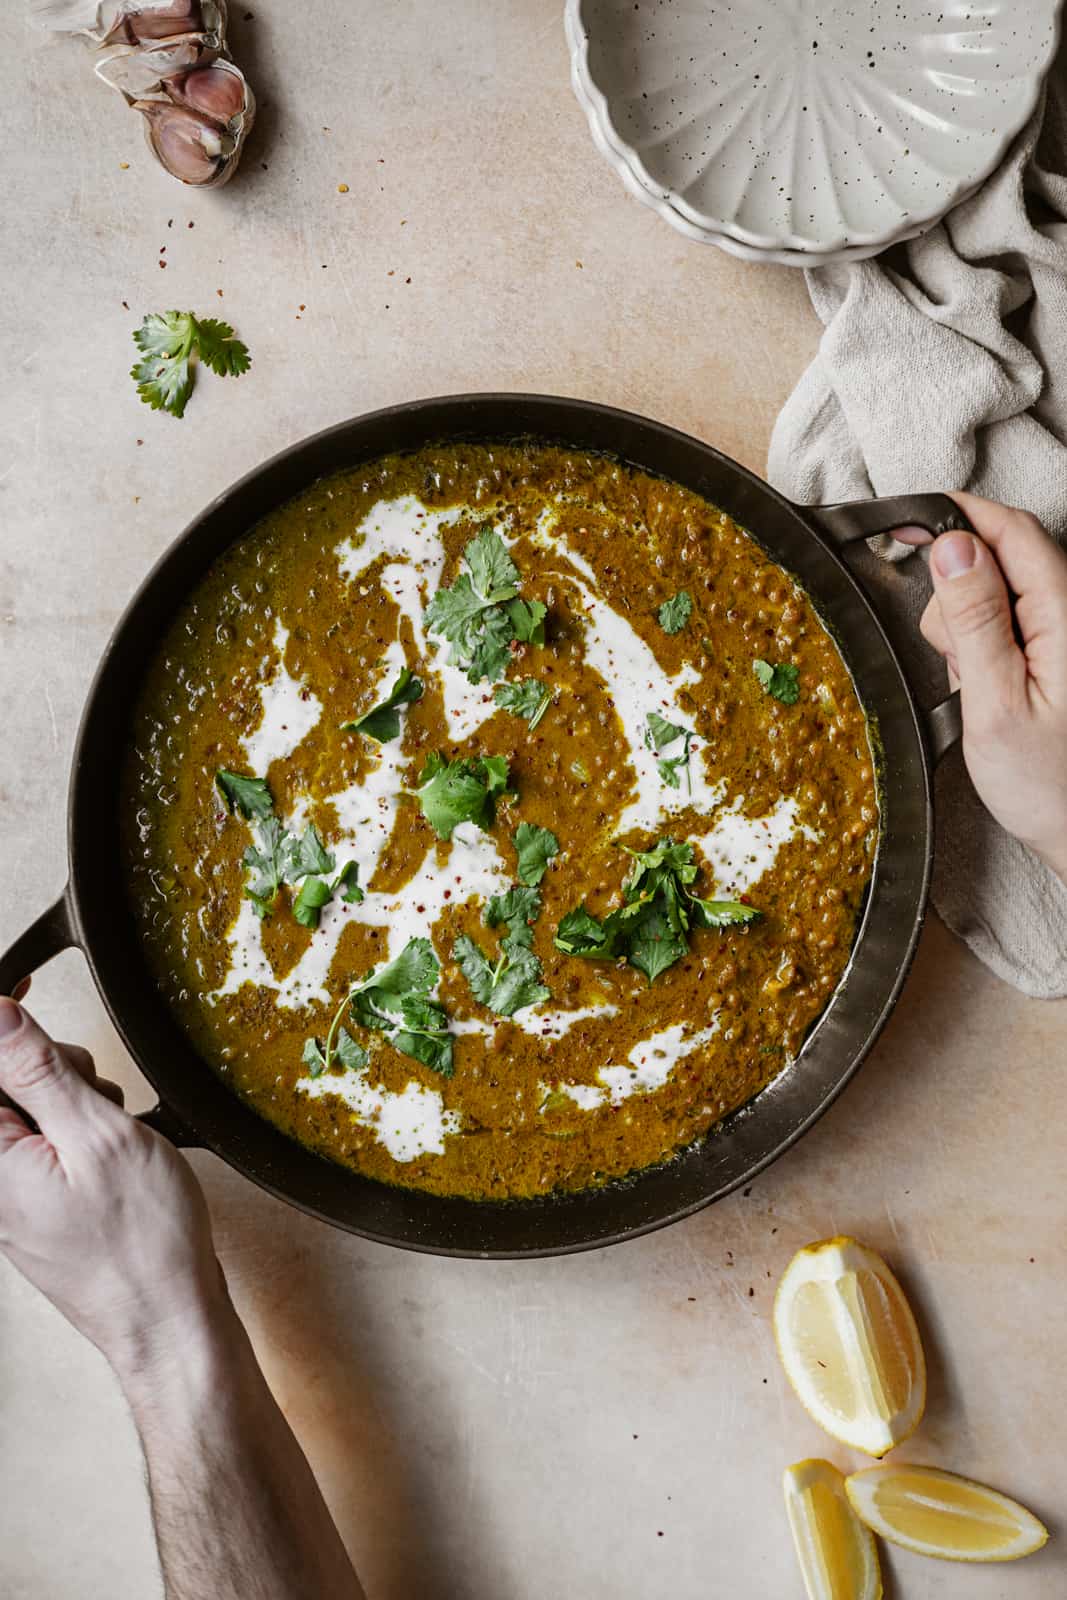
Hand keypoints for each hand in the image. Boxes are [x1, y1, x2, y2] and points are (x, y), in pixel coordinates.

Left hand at [0, 994, 224, 1373]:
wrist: (168, 1320)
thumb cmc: (141, 1245)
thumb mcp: (99, 1135)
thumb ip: (37, 1071)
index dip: (4, 1023)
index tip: (29, 985)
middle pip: (2, 1083)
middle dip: (48, 1066)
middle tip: (93, 1090)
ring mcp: (8, 1194)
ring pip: (26, 1109)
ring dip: (70, 1098)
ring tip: (111, 1128)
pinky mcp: (31, 1203)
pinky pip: (43, 1141)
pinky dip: (77, 1129)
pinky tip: (111, 1148)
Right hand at [902, 492, 1066, 882]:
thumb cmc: (1050, 786)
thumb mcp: (997, 704)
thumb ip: (976, 621)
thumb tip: (953, 548)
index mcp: (1065, 616)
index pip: (1011, 531)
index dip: (958, 516)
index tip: (908, 523)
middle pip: (999, 556)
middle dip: (956, 590)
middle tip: (951, 653)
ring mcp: (1059, 634)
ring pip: (994, 591)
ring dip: (965, 626)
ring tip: (971, 683)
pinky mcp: (1050, 654)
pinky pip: (1003, 624)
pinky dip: (978, 647)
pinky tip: (981, 686)